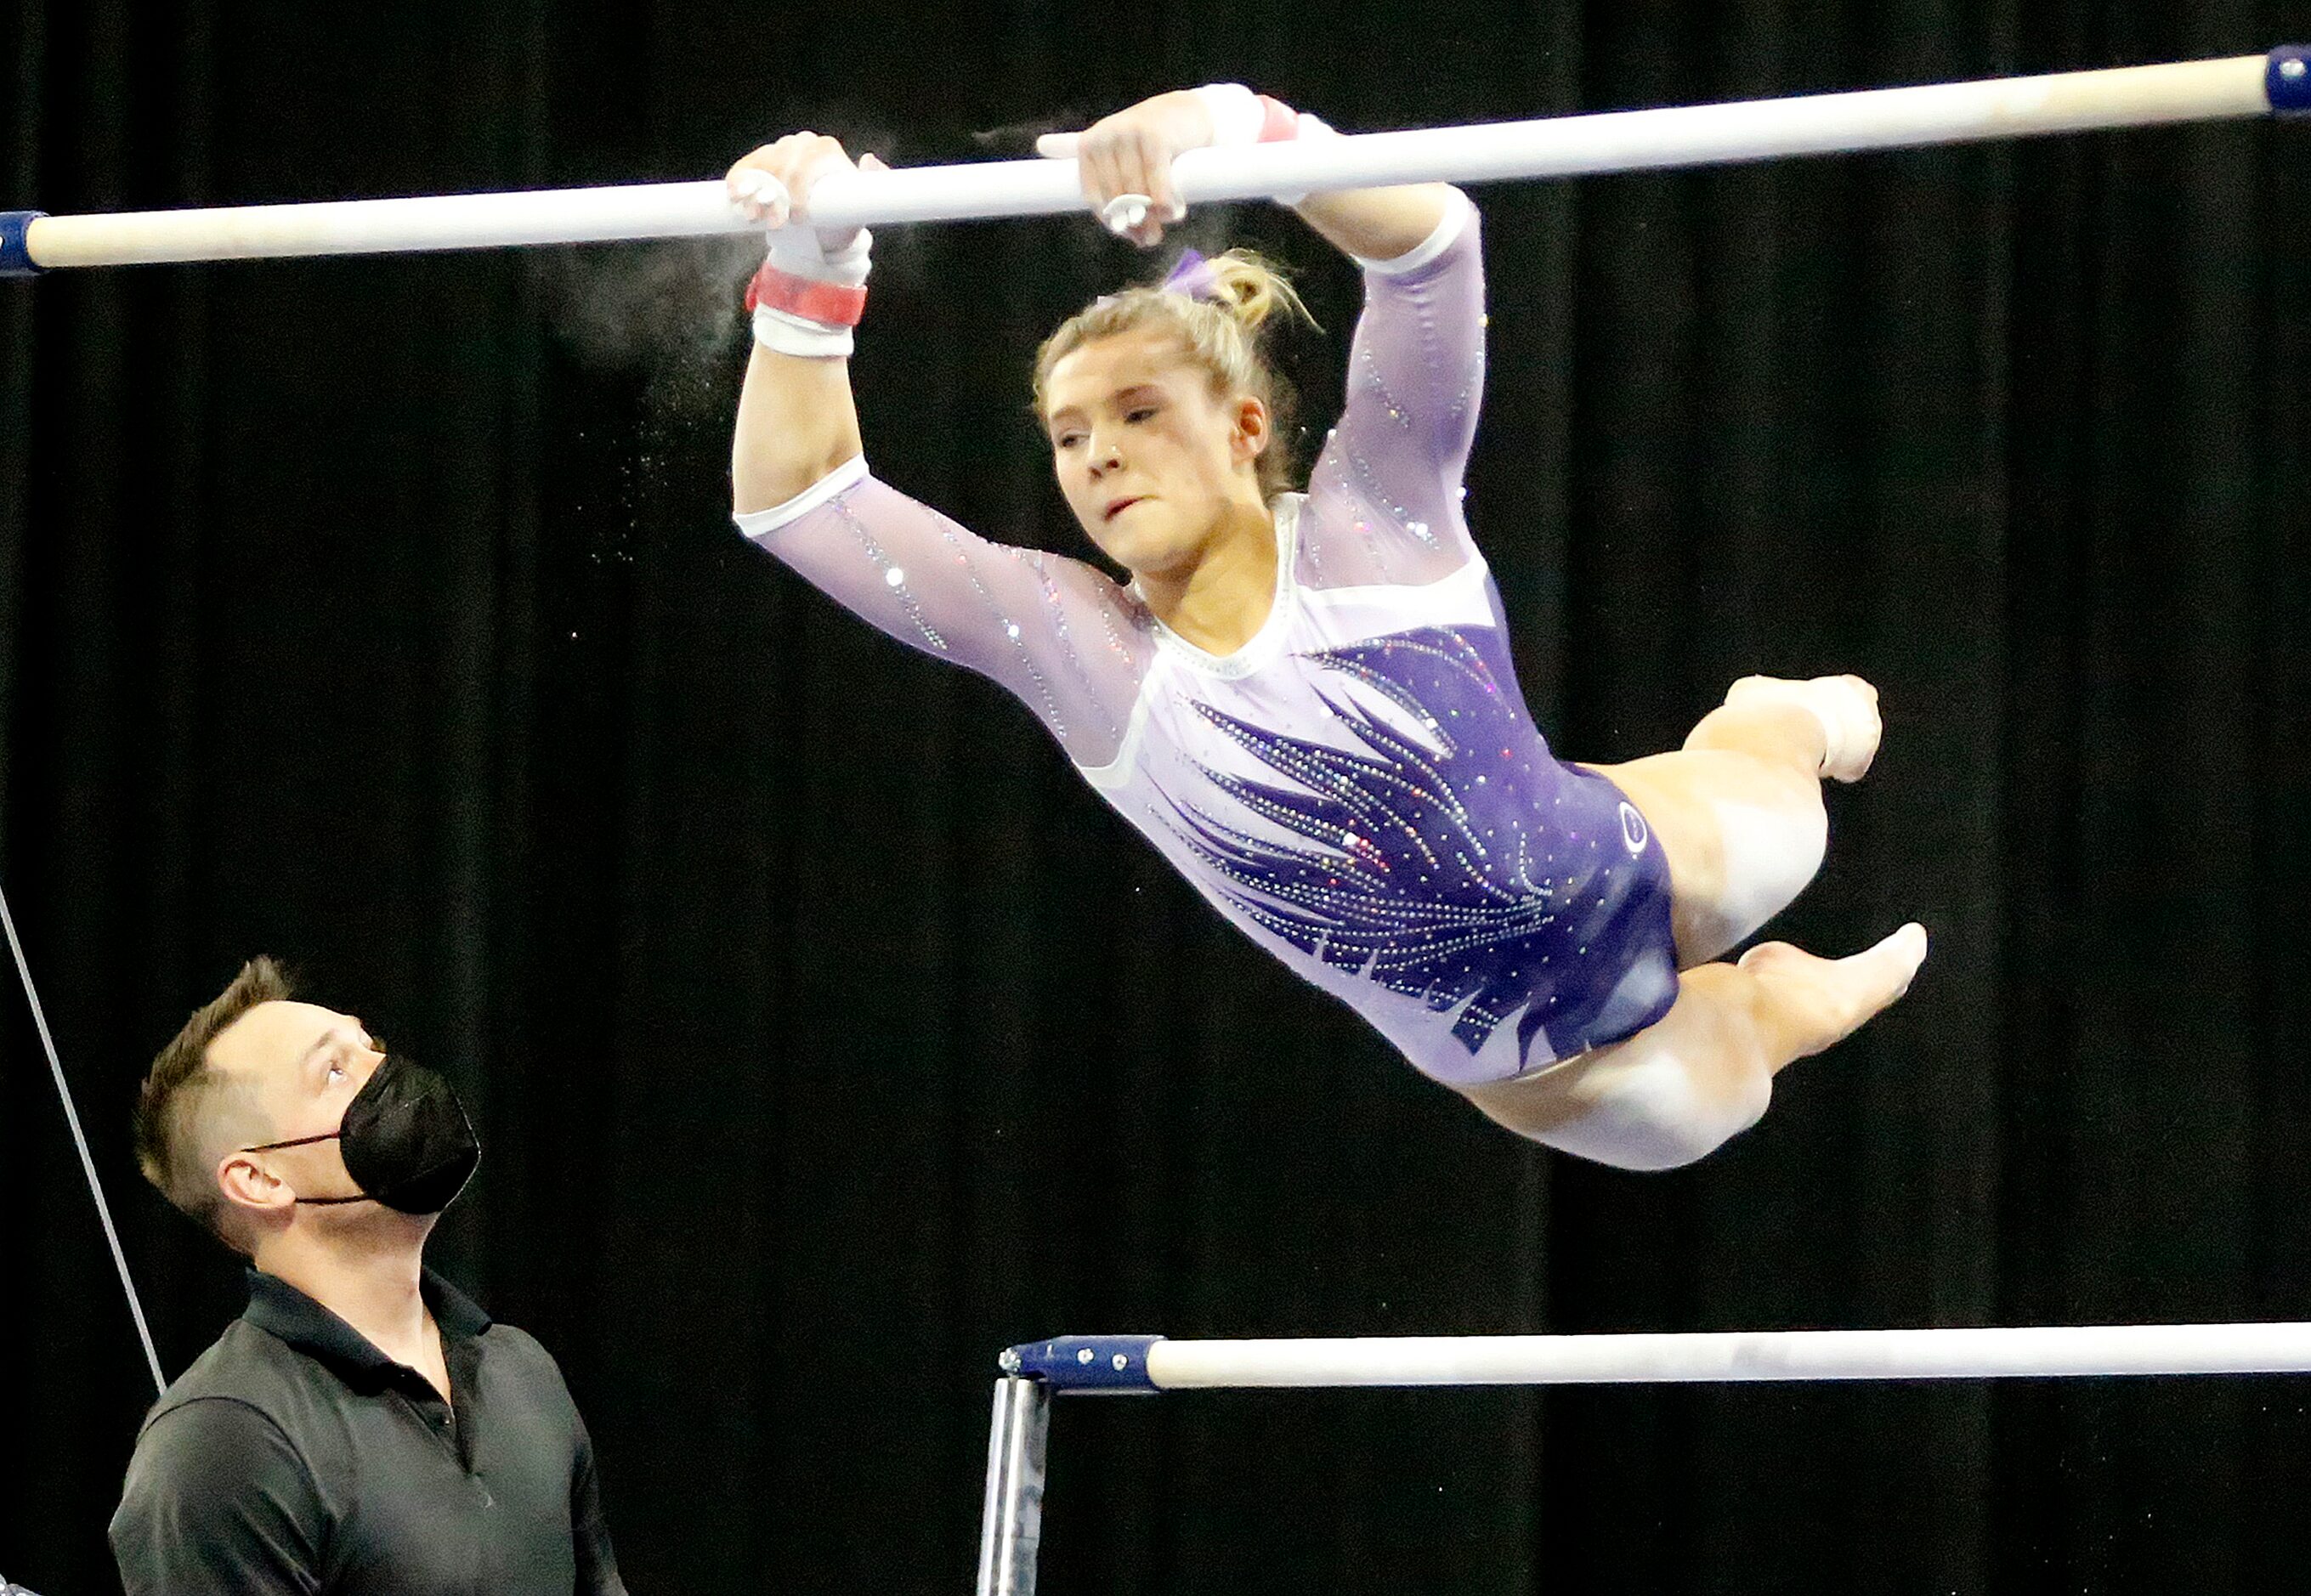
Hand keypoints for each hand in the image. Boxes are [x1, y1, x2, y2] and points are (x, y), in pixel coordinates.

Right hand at [725, 133, 888, 255]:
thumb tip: (869, 159)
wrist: (821, 224)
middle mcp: (802, 144)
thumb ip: (877, 182)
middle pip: (783, 162)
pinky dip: (738, 180)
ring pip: (762, 165)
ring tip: (753, 217)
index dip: (800, 189)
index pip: (809, 161)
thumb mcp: (862, 204)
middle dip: (777, 194)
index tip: (798, 218)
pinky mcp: (760, 161)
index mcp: (825, 150)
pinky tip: (734, 196)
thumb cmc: (842, 214)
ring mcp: (779, 150)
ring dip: (754, 190)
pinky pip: (746, 166)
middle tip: (776, 223)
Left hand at [1036, 90, 1214, 247]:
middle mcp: (1104, 137)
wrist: (1185, 112)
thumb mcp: (1115, 150)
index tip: (1129, 235)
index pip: (1094, 197)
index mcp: (1088, 146)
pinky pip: (1157, 182)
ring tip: (1163, 230)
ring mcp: (1129, 135)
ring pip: (1137, 193)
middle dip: (1135, 224)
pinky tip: (1172, 213)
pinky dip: (1165, 203)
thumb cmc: (1147, 140)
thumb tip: (1047, 152)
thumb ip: (1083, 156)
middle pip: (1116, 198)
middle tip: (1151, 240)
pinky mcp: (1155, 137)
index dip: (1111, 222)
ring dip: (1153, 219)